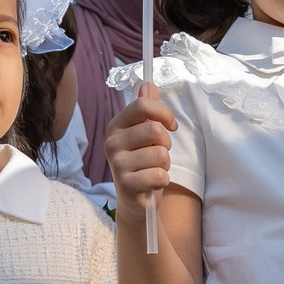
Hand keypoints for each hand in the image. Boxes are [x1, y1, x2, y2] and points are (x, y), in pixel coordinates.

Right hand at [105, 89, 176, 216]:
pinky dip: (163, 180)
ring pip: (160, 154)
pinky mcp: (126, 184)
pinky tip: (152, 183)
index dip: (163, 113)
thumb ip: (146, 109)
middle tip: (158, 154)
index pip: (142, 105)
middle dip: (166, 144)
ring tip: (153, 170)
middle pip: (154, 130)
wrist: (135, 200)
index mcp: (116, 125)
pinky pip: (159, 175)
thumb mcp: (144, 134)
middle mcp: (112, 142)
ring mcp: (117, 164)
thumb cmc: (142, 163)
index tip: (171, 124)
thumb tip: (147, 84)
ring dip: (165, 164)